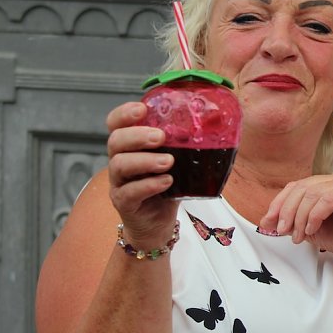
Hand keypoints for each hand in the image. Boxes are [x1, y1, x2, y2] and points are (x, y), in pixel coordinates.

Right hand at [105, 102, 179, 244]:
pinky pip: (129, 192)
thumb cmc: (168, 185)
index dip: (124, 114)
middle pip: (115, 140)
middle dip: (137, 135)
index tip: (142, 109)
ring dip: (145, 160)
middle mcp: (120, 160)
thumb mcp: (179, 161)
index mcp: (131, 146)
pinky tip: (167, 181)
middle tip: (160, 136)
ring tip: (169, 161)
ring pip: (119, 165)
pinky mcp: (123, 203)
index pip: (116, 123)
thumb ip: (187, 143)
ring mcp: (119, 182)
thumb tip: (217, 121)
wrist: (157, 223)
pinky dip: (149, 185)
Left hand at [259, 173, 332, 280]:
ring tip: (300, 236)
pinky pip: (327, 199)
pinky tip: (313, 229)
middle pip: (301, 188)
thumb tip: (270, 222)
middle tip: (282, 231)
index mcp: (326, 185)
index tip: (267, 223)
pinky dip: (315, 215)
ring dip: (300, 217)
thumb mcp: (313, 231)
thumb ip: (294, 223)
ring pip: (311, 193)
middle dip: (286, 211)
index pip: (296, 187)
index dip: (278, 204)